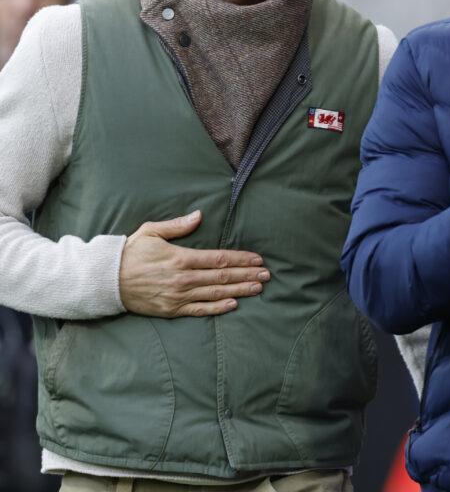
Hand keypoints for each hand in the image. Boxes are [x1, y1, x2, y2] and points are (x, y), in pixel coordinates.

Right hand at [119, 210, 269, 316]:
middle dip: (247, 275)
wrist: (106, 281)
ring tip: (258, 288)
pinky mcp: (172, 310)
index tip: (258, 259)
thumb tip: (199, 215)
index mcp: (181, 257)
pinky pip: (200, 310)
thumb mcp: (152, 231)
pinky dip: (218, 308)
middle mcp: (183, 278)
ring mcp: (178, 296)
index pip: (219, 258)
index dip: (241, 259)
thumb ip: (178, 225)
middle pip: (223, 276)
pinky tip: (234, 304)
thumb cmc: (131, 253)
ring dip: (239, 290)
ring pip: (216, 293)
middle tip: (267, 275)